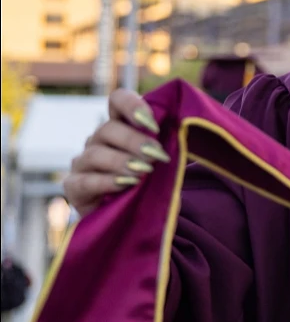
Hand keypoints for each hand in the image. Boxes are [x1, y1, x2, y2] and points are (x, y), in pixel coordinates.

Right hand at [63, 89, 168, 214]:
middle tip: (156, 156)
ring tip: (143, 172)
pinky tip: (125, 184)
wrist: (137, 220)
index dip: (133, 106)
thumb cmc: (153, 186)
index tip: (153, 124)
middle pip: (108, 129)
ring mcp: (83, 163)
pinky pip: (85, 181)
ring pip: (96, 153)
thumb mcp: (165, 163)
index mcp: (121, 127)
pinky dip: (107, 181)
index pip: (118, 100)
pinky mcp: (74, 187)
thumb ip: (168, 145)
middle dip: (135, 141)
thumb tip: (184, 131)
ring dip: (122, 161)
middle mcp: (98, 140)